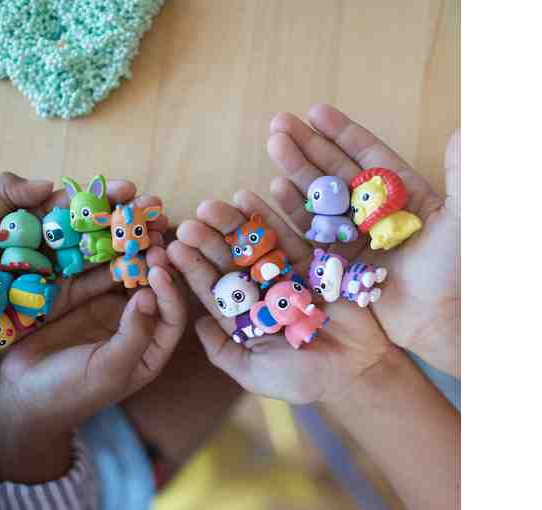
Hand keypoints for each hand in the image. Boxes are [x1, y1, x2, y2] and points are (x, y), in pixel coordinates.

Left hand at [0, 172, 167, 357]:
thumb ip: (6, 193)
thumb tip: (51, 184)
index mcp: (34, 220)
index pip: (77, 202)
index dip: (104, 195)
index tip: (130, 188)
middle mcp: (52, 244)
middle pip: (98, 228)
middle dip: (129, 219)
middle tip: (158, 212)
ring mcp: (59, 273)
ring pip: (103, 256)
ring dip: (132, 246)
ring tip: (161, 238)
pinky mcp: (60, 300)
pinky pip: (94, 287)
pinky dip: (119, 278)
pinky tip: (143, 269)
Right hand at [0, 245, 185, 482]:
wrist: (20, 392)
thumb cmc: (70, 391)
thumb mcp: (108, 369)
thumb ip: (134, 335)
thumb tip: (150, 295)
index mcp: (150, 348)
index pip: (171, 316)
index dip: (170, 292)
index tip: (159, 269)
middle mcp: (136, 323)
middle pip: (154, 287)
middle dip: (156, 261)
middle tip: (153, 234)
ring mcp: (110, 306)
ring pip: (129, 271)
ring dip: (133, 249)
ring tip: (134, 224)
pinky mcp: (84, 294)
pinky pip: (98, 268)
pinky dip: (103, 250)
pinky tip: (103, 229)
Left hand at [167, 194, 391, 403]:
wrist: (357, 372)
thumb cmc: (304, 379)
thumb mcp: (256, 373)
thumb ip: (223, 352)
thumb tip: (194, 325)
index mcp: (243, 317)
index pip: (213, 289)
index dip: (193, 270)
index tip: (172, 251)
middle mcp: (260, 292)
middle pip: (229, 263)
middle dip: (208, 243)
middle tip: (187, 224)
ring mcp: (285, 275)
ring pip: (253, 246)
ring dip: (231, 225)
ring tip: (210, 207)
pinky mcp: (312, 263)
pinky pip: (288, 236)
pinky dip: (269, 218)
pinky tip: (247, 198)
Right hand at [267, 104, 459, 376]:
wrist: (441, 321)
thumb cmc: (457, 270)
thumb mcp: (465, 217)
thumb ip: (463, 174)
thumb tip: (464, 129)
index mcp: (401, 195)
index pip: (367, 156)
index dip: (341, 133)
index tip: (315, 111)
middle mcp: (373, 213)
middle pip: (334, 171)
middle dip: (308, 145)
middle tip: (280, 123)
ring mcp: (352, 238)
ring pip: (318, 197)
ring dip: (295, 170)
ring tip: (273, 145)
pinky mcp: (336, 263)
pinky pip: (309, 231)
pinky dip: (292, 209)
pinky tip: (275, 186)